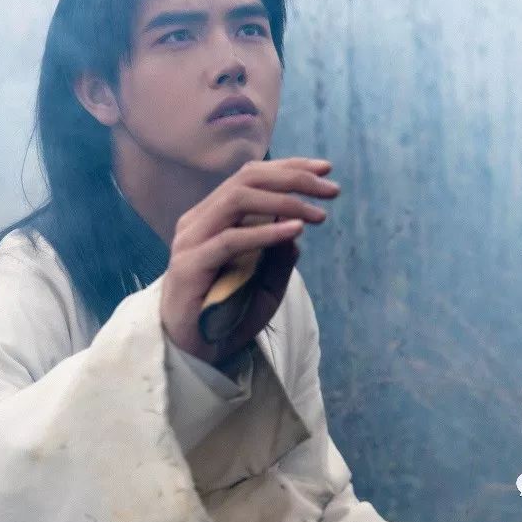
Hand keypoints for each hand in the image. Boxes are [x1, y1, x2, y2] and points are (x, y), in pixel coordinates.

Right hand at [160, 157, 339, 365]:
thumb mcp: (265, 284)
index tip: (325, 169)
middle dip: (293, 178)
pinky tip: (294, 231)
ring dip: (283, 201)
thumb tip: (297, 228)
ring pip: (238, 200)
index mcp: (212, 216)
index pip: (250, 177)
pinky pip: (230, 239)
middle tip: (331, 190)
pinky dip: (265, 232)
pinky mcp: (190, 264)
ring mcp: (191, 240)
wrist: (194, 353)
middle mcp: (199, 220)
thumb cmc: (227, 315)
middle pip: (246, 179)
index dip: (288, 167)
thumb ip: (278, 256)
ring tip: (317, 214)